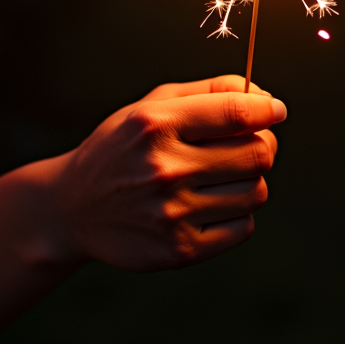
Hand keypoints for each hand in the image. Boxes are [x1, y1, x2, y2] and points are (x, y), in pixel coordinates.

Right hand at [48, 76, 285, 271]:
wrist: (71, 208)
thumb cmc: (123, 148)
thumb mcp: (152, 106)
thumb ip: (208, 92)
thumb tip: (264, 97)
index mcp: (156, 125)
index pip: (238, 113)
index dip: (267, 109)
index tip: (273, 111)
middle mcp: (164, 169)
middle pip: (258, 154)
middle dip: (263, 145)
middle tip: (248, 147)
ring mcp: (171, 213)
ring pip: (256, 192)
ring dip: (249, 182)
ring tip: (222, 179)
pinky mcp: (179, 250)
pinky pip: (244, 228)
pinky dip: (237, 216)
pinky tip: (210, 206)